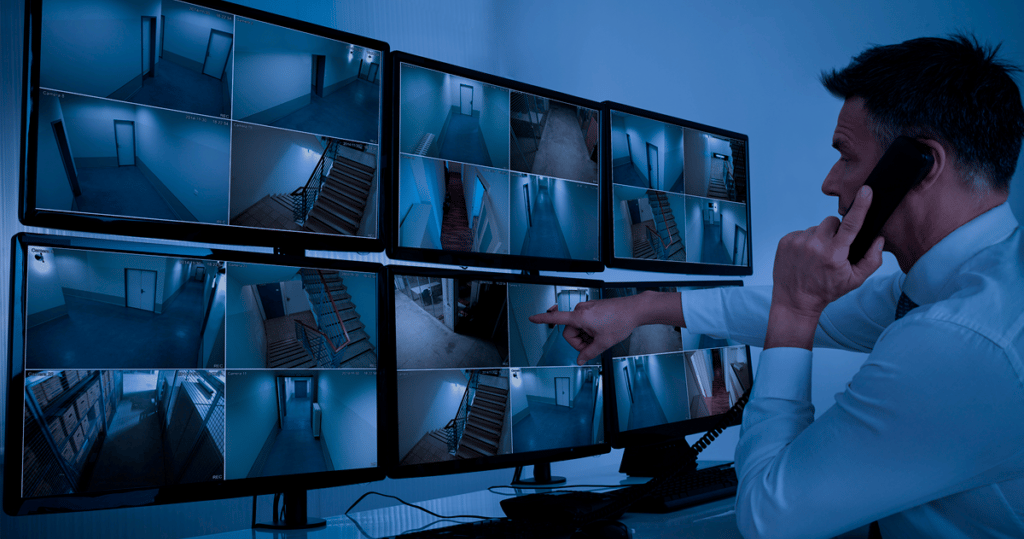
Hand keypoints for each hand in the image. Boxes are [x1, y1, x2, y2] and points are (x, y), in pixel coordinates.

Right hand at [528, 296, 641, 364]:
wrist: (634, 310)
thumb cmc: (620, 321)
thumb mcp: (603, 342)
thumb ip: (589, 353)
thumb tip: (580, 359)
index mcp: (580, 317)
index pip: (556, 318)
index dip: (542, 319)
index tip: (532, 318)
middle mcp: (581, 310)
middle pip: (570, 331)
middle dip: (579, 341)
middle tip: (593, 345)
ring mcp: (587, 308)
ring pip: (578, 328)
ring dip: (586, 336)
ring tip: (601, 336)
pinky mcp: (593, 308)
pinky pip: (585, 322)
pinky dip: (590, 330)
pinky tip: (602, 331)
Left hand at [767, 185, 883, 347]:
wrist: (795, 300)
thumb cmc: (827, 290)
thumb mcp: (855, 280)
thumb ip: (872, 260)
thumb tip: (879, 239)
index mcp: (834, 254)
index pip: (851, 224)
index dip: (861, 206)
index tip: (866, 190)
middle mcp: (814, 245)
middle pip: (833, 222)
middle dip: (837, 232)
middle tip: (833, 250)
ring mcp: (797, 242)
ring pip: (817, 228)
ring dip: (820, 238)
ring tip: (816, 257)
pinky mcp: (785, 241)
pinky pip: (802, 232)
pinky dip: (806, 241)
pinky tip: (805, 257)